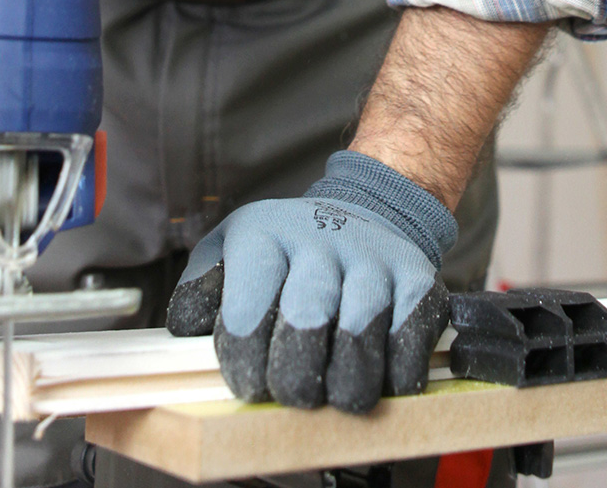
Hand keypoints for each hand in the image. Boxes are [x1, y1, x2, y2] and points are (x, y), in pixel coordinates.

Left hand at [166, 151, 455, 412]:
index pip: (248, 309)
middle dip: (294, 378)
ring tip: (334, 393)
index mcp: (265, 234)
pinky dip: (394, 375)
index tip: (249, 385)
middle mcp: (321, 239)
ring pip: (359, 336)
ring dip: (345, 384)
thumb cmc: (287, 252)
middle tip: (292, 395)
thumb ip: (200, 293)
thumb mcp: (229, 252)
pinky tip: (378, 377)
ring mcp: (374, 259)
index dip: (245, 361)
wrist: (366, 212)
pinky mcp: (419, 280)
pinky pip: (409, 342)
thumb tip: (187, 336)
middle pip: (306, 323)